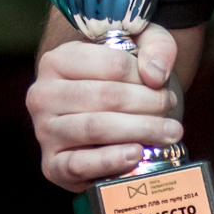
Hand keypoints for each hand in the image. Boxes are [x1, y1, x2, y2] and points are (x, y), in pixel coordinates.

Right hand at [26, 27, 183, 191]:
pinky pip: (79, 165)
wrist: (98, 116)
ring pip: (95, 128)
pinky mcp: (52, 166)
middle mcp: (43, 95)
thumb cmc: (118, 79)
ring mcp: (44, 131)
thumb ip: (156, 47)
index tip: (163, 83)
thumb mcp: (140, 47)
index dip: (144, 75)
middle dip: (148, 103)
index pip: (111, 64)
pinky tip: (136, 154)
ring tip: (169, 131)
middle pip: (106, 97)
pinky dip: (110, 161)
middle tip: (171, 107)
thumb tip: (155, 75)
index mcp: (57, 60)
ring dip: (139, 130)